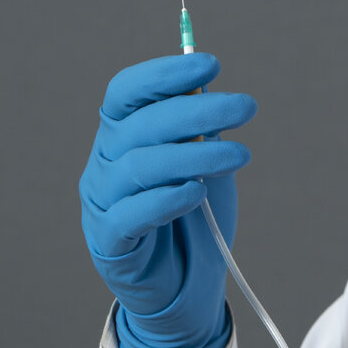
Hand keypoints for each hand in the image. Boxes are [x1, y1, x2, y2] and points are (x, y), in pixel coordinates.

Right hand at [79, 53, 256, 347]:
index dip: (164, 74)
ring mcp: (102, 202)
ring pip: (140, 167)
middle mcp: (104, 162)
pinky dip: (168, 198)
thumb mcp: (202, 162)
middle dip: (197, 110)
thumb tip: (211, 86)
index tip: (211, 64)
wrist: (183, 283)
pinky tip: (197, 192)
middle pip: (141, 124)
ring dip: (196, 155)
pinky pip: (131, 215)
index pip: (127, 91)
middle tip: (245, 107)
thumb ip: (200, 129)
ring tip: (239, 155)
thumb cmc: (192, 214)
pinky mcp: (110, 243)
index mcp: (120, 134)